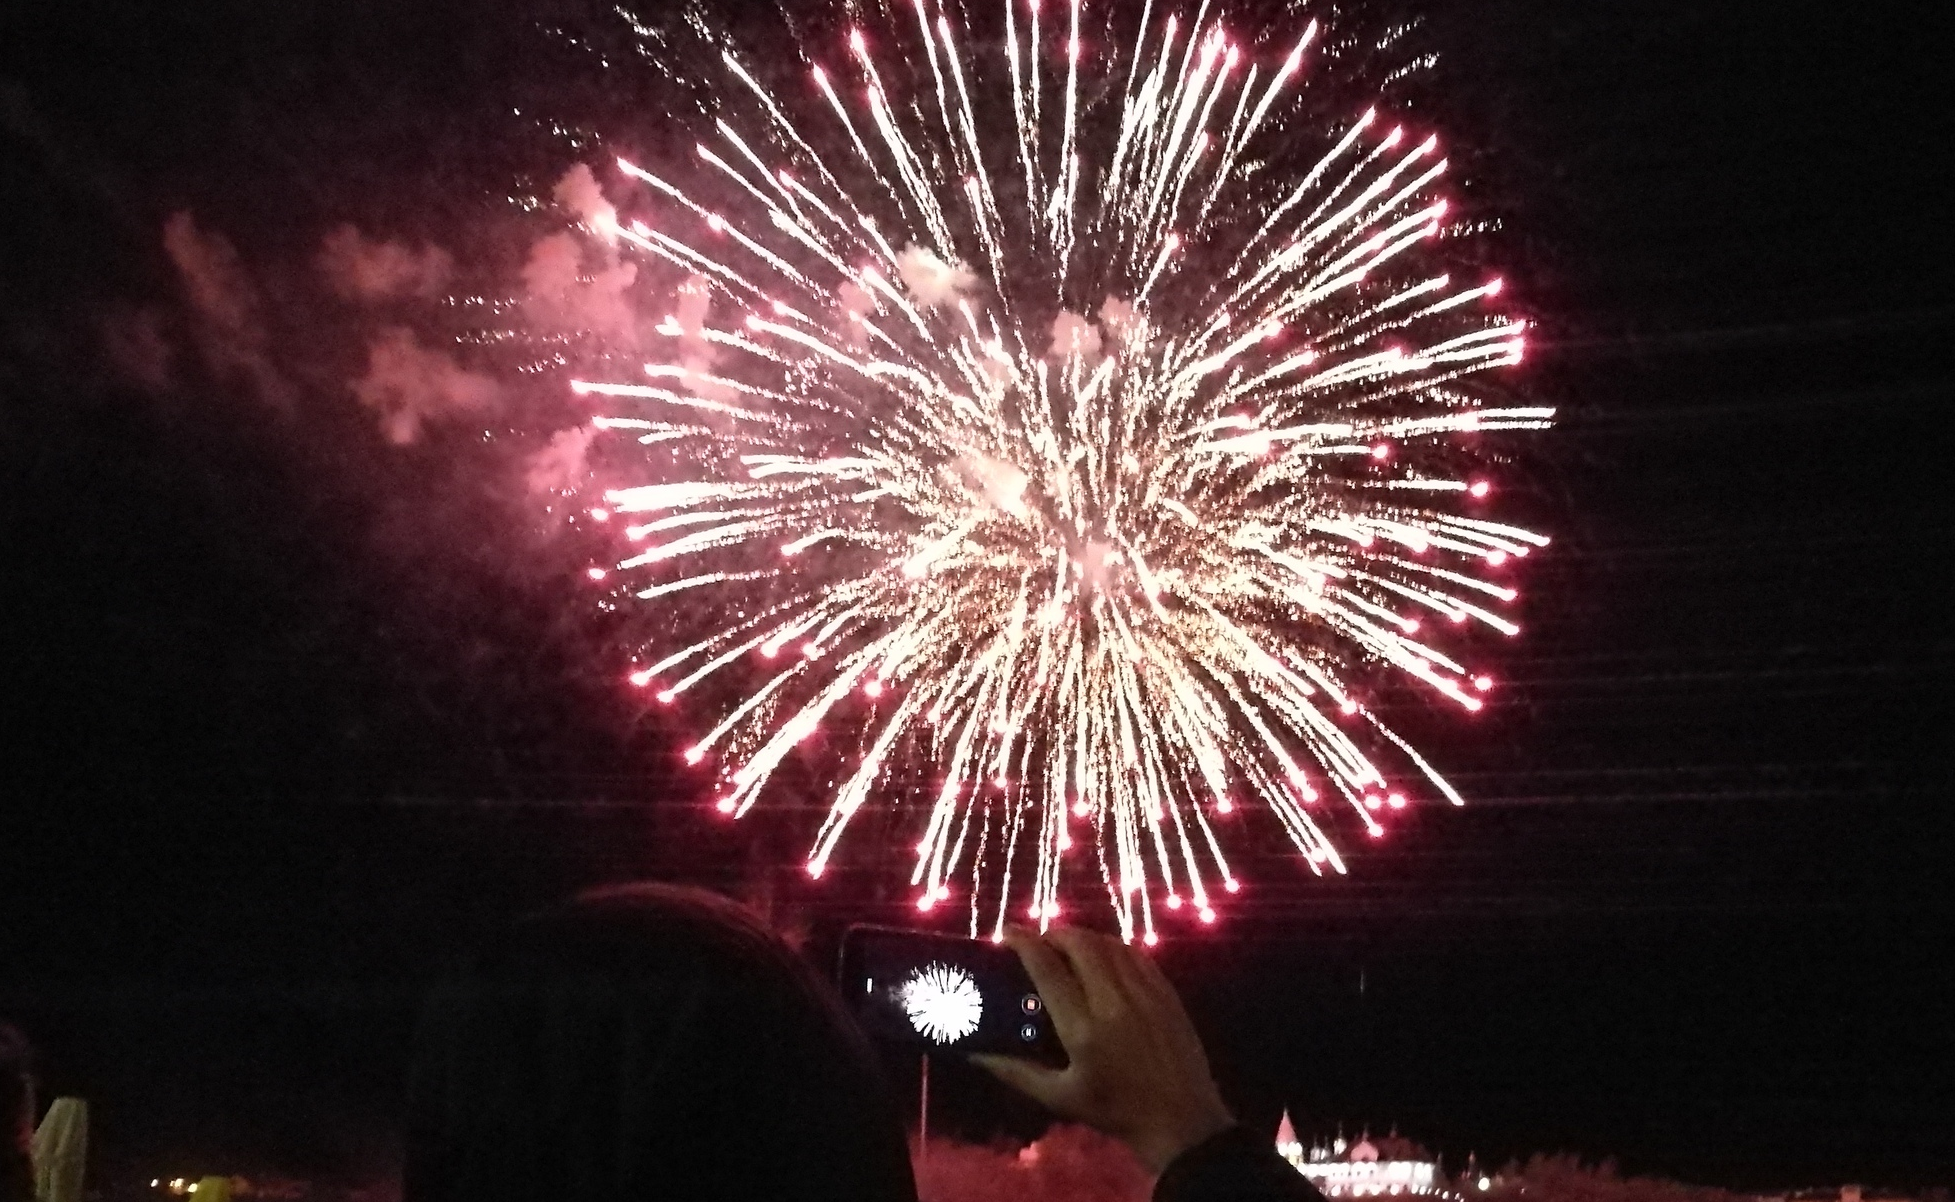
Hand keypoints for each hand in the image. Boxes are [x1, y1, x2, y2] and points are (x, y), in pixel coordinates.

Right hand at [972, 926, 1234, 1174]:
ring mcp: (1145, 994)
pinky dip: (1114, 946)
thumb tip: (975, 1054)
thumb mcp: (1060, 1097)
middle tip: (1039, 941)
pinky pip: (1136, 954)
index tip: (1008, 932)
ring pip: (1110, 944)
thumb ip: (1016, 1071)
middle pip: (1080, 944)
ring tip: (1068, 945)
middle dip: (1054, 933)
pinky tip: (1104, 956)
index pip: (1048, 970)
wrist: (1180, 1121)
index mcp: (1083, 1029)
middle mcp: (1113, 1003)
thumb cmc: (1115, 1112)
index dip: (1024, 943)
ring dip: (1084, 937)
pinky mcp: (1166, 993)